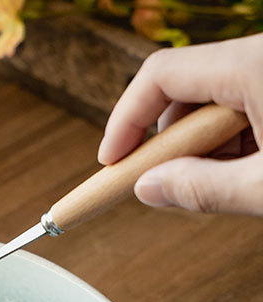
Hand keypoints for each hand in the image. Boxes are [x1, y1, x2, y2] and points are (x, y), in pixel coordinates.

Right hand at [97, 35, 262, 214]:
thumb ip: (202, 189)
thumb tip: (148, 188)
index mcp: (255, 65)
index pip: (161, 75)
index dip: (125, 120)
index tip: (111, 161)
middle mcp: (262, 55)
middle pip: (186, 88)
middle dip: (168, 142)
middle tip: (165, 184)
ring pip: (215, 99)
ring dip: (203, 146)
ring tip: (227, 183)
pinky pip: (246, 102)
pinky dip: (234, 140)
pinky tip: (250, 170)